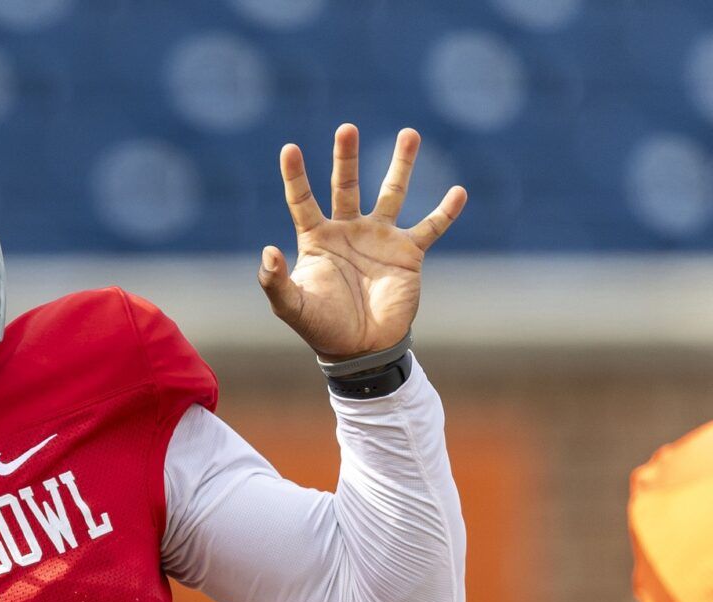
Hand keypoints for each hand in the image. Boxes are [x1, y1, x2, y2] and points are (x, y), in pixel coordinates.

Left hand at [258, 125, 466, 359]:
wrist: (361, 349)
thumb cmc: (322, 328)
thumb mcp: (291, 307)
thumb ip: (274, 281)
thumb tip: (267, 250)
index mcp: (317, 239)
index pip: (302, 200)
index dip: (295, 176)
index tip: (289, 148)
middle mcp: (348, 231)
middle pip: (345, 185)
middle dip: (345, 158)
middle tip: (346, 128)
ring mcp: (380, 239)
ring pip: (392, 193)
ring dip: (401, 164)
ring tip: (409, 133)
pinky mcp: (408, 253)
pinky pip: (431, 226)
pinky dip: (446, 211)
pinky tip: (458, 191)